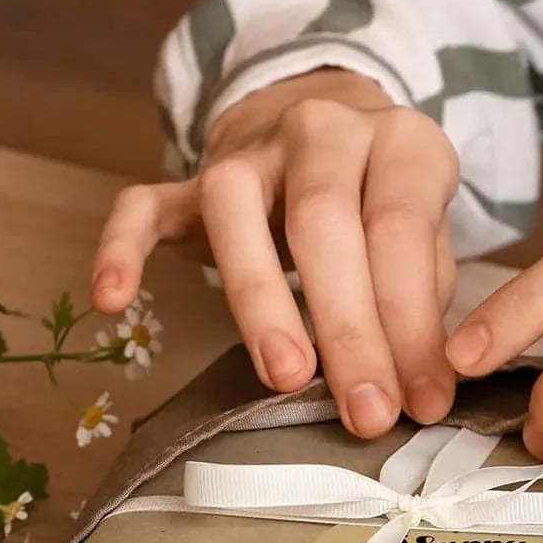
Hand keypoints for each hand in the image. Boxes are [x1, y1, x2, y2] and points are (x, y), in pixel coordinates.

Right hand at [92, 70, 458, 435]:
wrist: (326, 128)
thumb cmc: (386, 205)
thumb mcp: (430, 236)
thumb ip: (424, 298)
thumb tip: (424, 385)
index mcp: (401, 142)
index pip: (402, 231)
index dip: (414, 324)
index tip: (425, 401)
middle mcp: (324, 130)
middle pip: (325, 225)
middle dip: (349, 331)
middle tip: (367, 414)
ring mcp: (250, 151)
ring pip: (236, 212)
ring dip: (261, 301)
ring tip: (287, 377)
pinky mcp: (188, 178)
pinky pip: (142, 205)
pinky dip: (122, 248)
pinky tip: (113, 300)